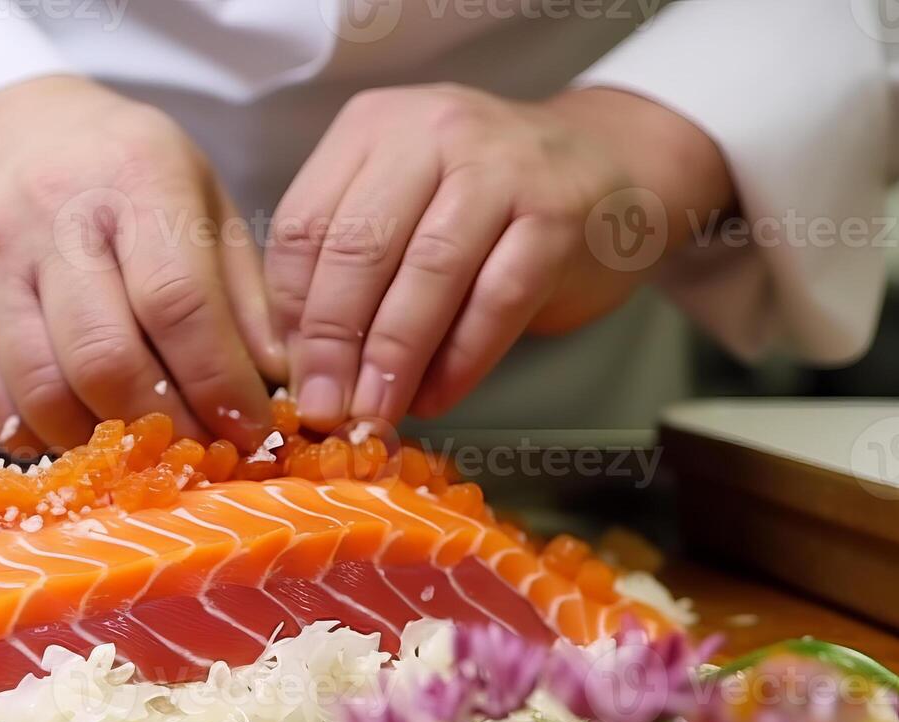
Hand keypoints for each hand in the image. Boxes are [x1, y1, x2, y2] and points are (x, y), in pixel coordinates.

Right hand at [0, 76, 284, 453]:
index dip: (219, 385)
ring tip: (139, 448)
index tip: (249, 431)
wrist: (9, 132)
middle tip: (197, 452)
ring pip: (44, 394)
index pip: (178, 305)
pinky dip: (42, 438)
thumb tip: (274, 386)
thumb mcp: (201, 200)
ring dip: (101, 444)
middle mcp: (47, 216)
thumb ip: (242, 293)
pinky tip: (77, 429)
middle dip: (163, 427)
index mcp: (132, 178)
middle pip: (106, 361)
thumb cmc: (124, 174)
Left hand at [264, 84, 733, 429]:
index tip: (289, 375)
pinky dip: (460, 361)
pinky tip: (436, 398)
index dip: (288, 311)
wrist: (613, 167)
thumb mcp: (402, 203)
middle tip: (321, 410)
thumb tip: (303, 368)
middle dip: (332, 344)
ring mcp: (501, 168)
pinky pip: (496, 301)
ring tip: (374, 415)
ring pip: (427, 274)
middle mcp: (433, 132)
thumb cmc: (483, 201)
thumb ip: (348, 265)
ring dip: (393, 359)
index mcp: (373, 127)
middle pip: (358, 249)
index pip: (304, 224)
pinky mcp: (557, 216)